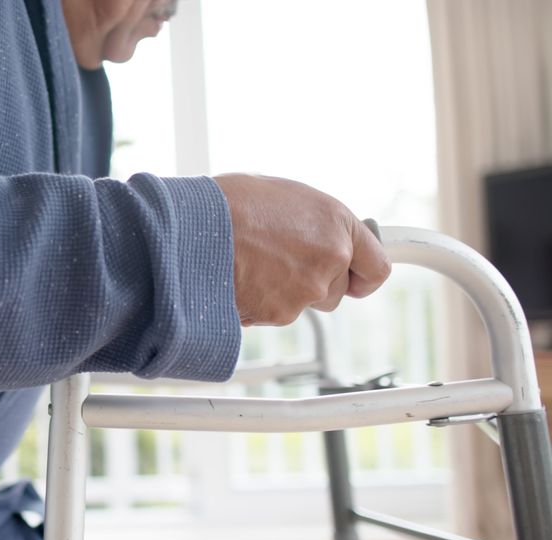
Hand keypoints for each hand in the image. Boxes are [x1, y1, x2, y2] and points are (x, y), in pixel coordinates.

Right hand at [213, 173, 390, 325]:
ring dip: (283, 291)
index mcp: (336, 225)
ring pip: (302, 304)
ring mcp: (303, 292)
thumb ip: (315, 224)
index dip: (363, 275)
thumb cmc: (229, 203)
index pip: (377, 268)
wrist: (190, 226)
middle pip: (336, 291)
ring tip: (251, 264)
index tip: (354, 277)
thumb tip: (319, 238)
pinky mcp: (275, 314)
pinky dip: (259, 301)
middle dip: (314, 282)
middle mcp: (328, 260)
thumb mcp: (285, 197)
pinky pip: (272, 313)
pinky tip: (238, 277)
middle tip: (280, 262)